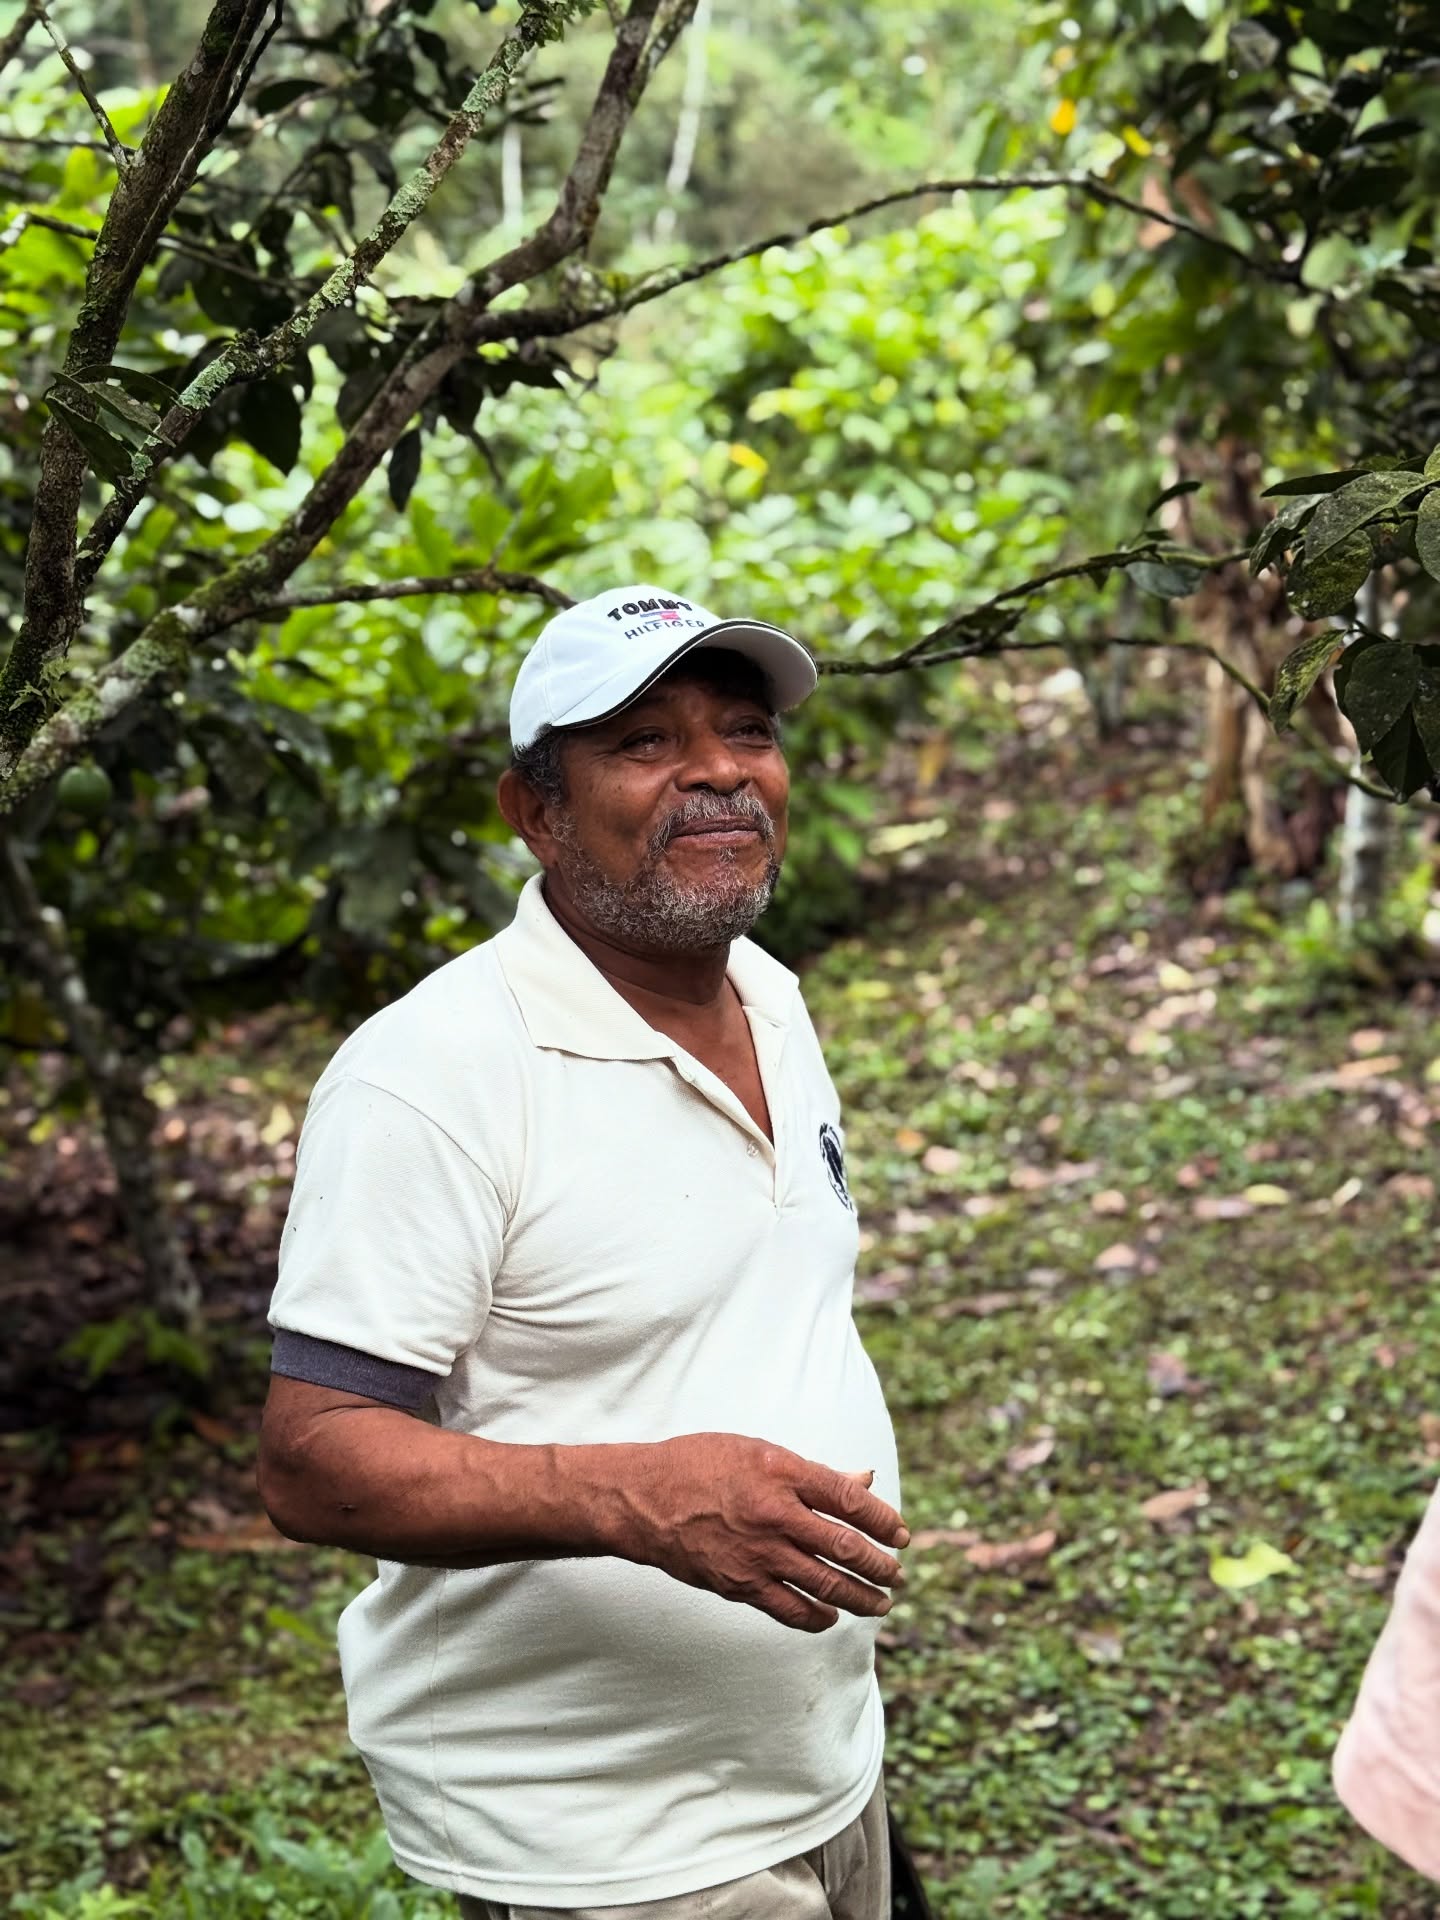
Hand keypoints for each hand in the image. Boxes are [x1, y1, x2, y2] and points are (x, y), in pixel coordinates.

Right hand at [609, 1432, 908, 1633]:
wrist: (642, 1500)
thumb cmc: (700, 1465)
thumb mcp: (758, 1451)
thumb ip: (813, 1473)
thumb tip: (863, 1481)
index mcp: (782, 1472)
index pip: (849, 1499)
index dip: (883, 1520)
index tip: (902, 1534)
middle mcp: (774, 1514)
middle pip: (845, 1547)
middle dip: (880, 1566)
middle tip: (899, 1575)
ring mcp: (757, 1554)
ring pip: (825, 1584)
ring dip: (860, 1597)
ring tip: (880, 1603)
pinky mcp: (739, 1585)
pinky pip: (789, 1609)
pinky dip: (817, 1617)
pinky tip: (831, 1618)